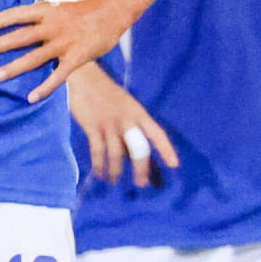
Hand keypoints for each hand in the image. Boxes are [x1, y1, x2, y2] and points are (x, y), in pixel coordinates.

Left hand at [0, 0, 129, 101]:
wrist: (113, 10)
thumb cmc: (82, 7)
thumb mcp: (58, 3)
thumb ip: (39, 12)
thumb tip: (18, 16)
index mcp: (46, 9)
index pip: (15, 15)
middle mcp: (52, 25)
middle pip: (19, 37)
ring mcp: (64, 42)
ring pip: (34, 57)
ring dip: (13, 67)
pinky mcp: (77, 57)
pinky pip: (58, 75)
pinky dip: (44, 87)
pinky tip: (30, 97)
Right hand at [67, 62, 179, 185]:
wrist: (86, 77)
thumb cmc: (108, 94)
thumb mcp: (127, 105)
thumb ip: (132, 125)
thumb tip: (132, 152)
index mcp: (138, 113)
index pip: (157, 133)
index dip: (166, 149)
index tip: (174, 165)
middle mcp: (127, 119)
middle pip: (138, 148)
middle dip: (141, 168)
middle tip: (141, 183)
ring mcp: (109, 123)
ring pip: (117, 154)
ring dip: (116, 171)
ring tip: (114, 181)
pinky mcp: (92, 126)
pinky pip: (98, 150)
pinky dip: (99, 164)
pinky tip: (99, 173)